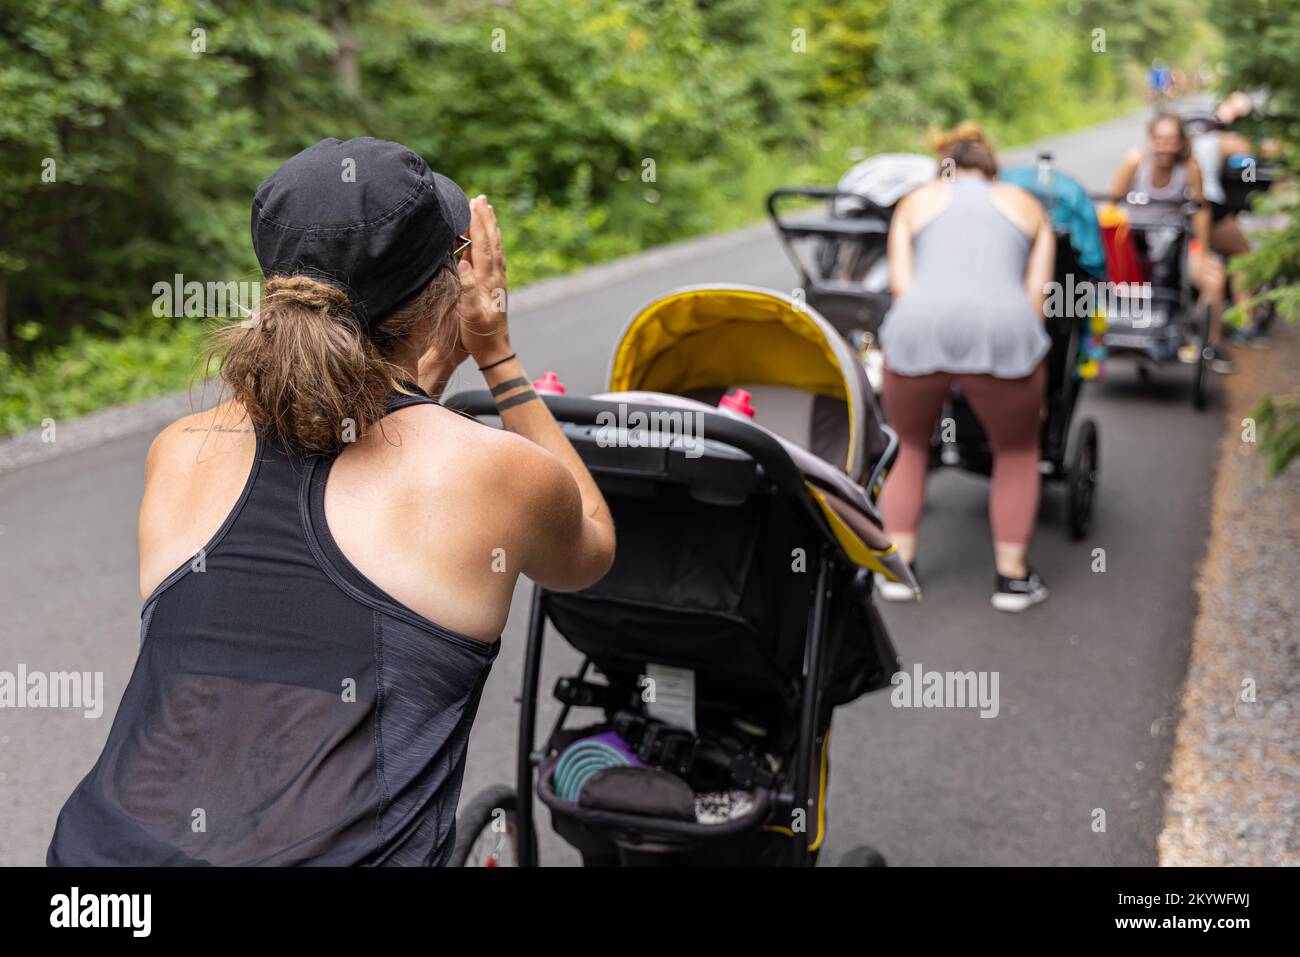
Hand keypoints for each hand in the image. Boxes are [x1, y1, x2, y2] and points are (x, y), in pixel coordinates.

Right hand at [456, 195, 511, 365]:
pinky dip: (493, 242)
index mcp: (488, 281)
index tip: (473, 204)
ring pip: (496, 247)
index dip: (478, 224)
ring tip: (488, 210)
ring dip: (491, 227)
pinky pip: (496, 258)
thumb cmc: (480, 335)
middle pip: (492, 241)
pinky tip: (491, 239)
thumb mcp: (470, 315)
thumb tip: (464, 263)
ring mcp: (498, 282)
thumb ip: (467, 290)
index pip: (483, 246)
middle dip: (486, 219)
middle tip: (481, 198)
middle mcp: (495, 278)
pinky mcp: (497, 287)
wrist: (495, 351)